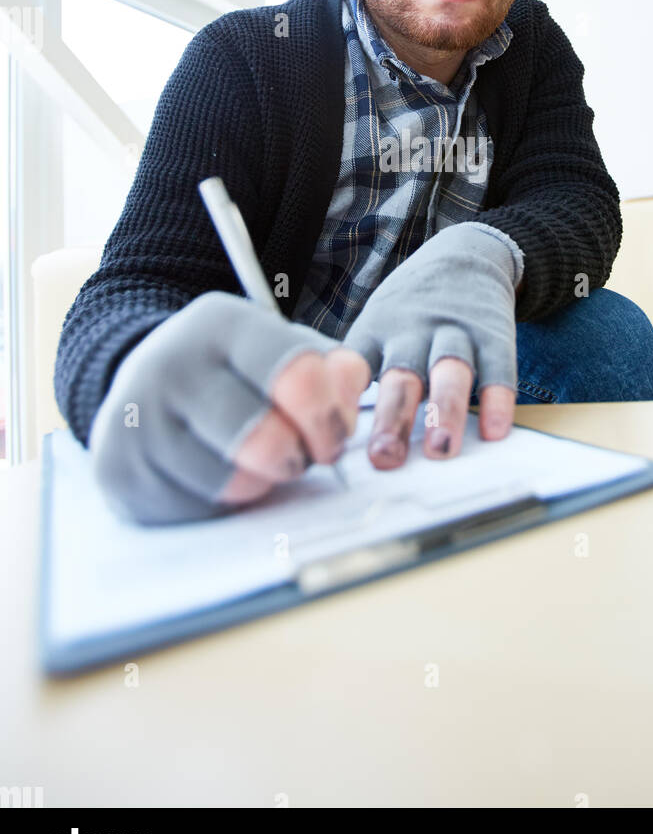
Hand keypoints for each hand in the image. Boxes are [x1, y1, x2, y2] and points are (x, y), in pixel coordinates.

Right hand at [88, 291, 369, 523]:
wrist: (144, 386)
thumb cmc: (233, 372)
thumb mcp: (282, 349)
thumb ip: (330, 366)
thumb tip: (352, 383)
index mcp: (220, 324)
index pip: (295, 373)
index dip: (328, 415)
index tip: (335, 432)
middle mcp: (170, 364)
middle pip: (263, 438)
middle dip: (299, 456)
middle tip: (302, 456)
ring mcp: (136, 418)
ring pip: (230, 481)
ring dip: (261, 482)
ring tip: (259, 463)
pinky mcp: (118, 469)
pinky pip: (195, 508)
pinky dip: (221, 502)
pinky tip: (219, 476)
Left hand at [342, 222, 521, 468]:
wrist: (466, 253)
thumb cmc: (410, 307)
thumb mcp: (376, 323)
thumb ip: (363, 369)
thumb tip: (340, 432)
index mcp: (376, 332)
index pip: (353, 368)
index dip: (342, 399)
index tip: (332, 434)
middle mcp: (413, 332)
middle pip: (401, 376)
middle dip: (393, 418)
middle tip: (386, 456)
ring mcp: (455, 332)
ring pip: (449, 371)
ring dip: (444, 411)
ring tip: (442, 449)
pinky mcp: (493, 336)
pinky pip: (497, 369)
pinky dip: (497, 401)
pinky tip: (495, 430)